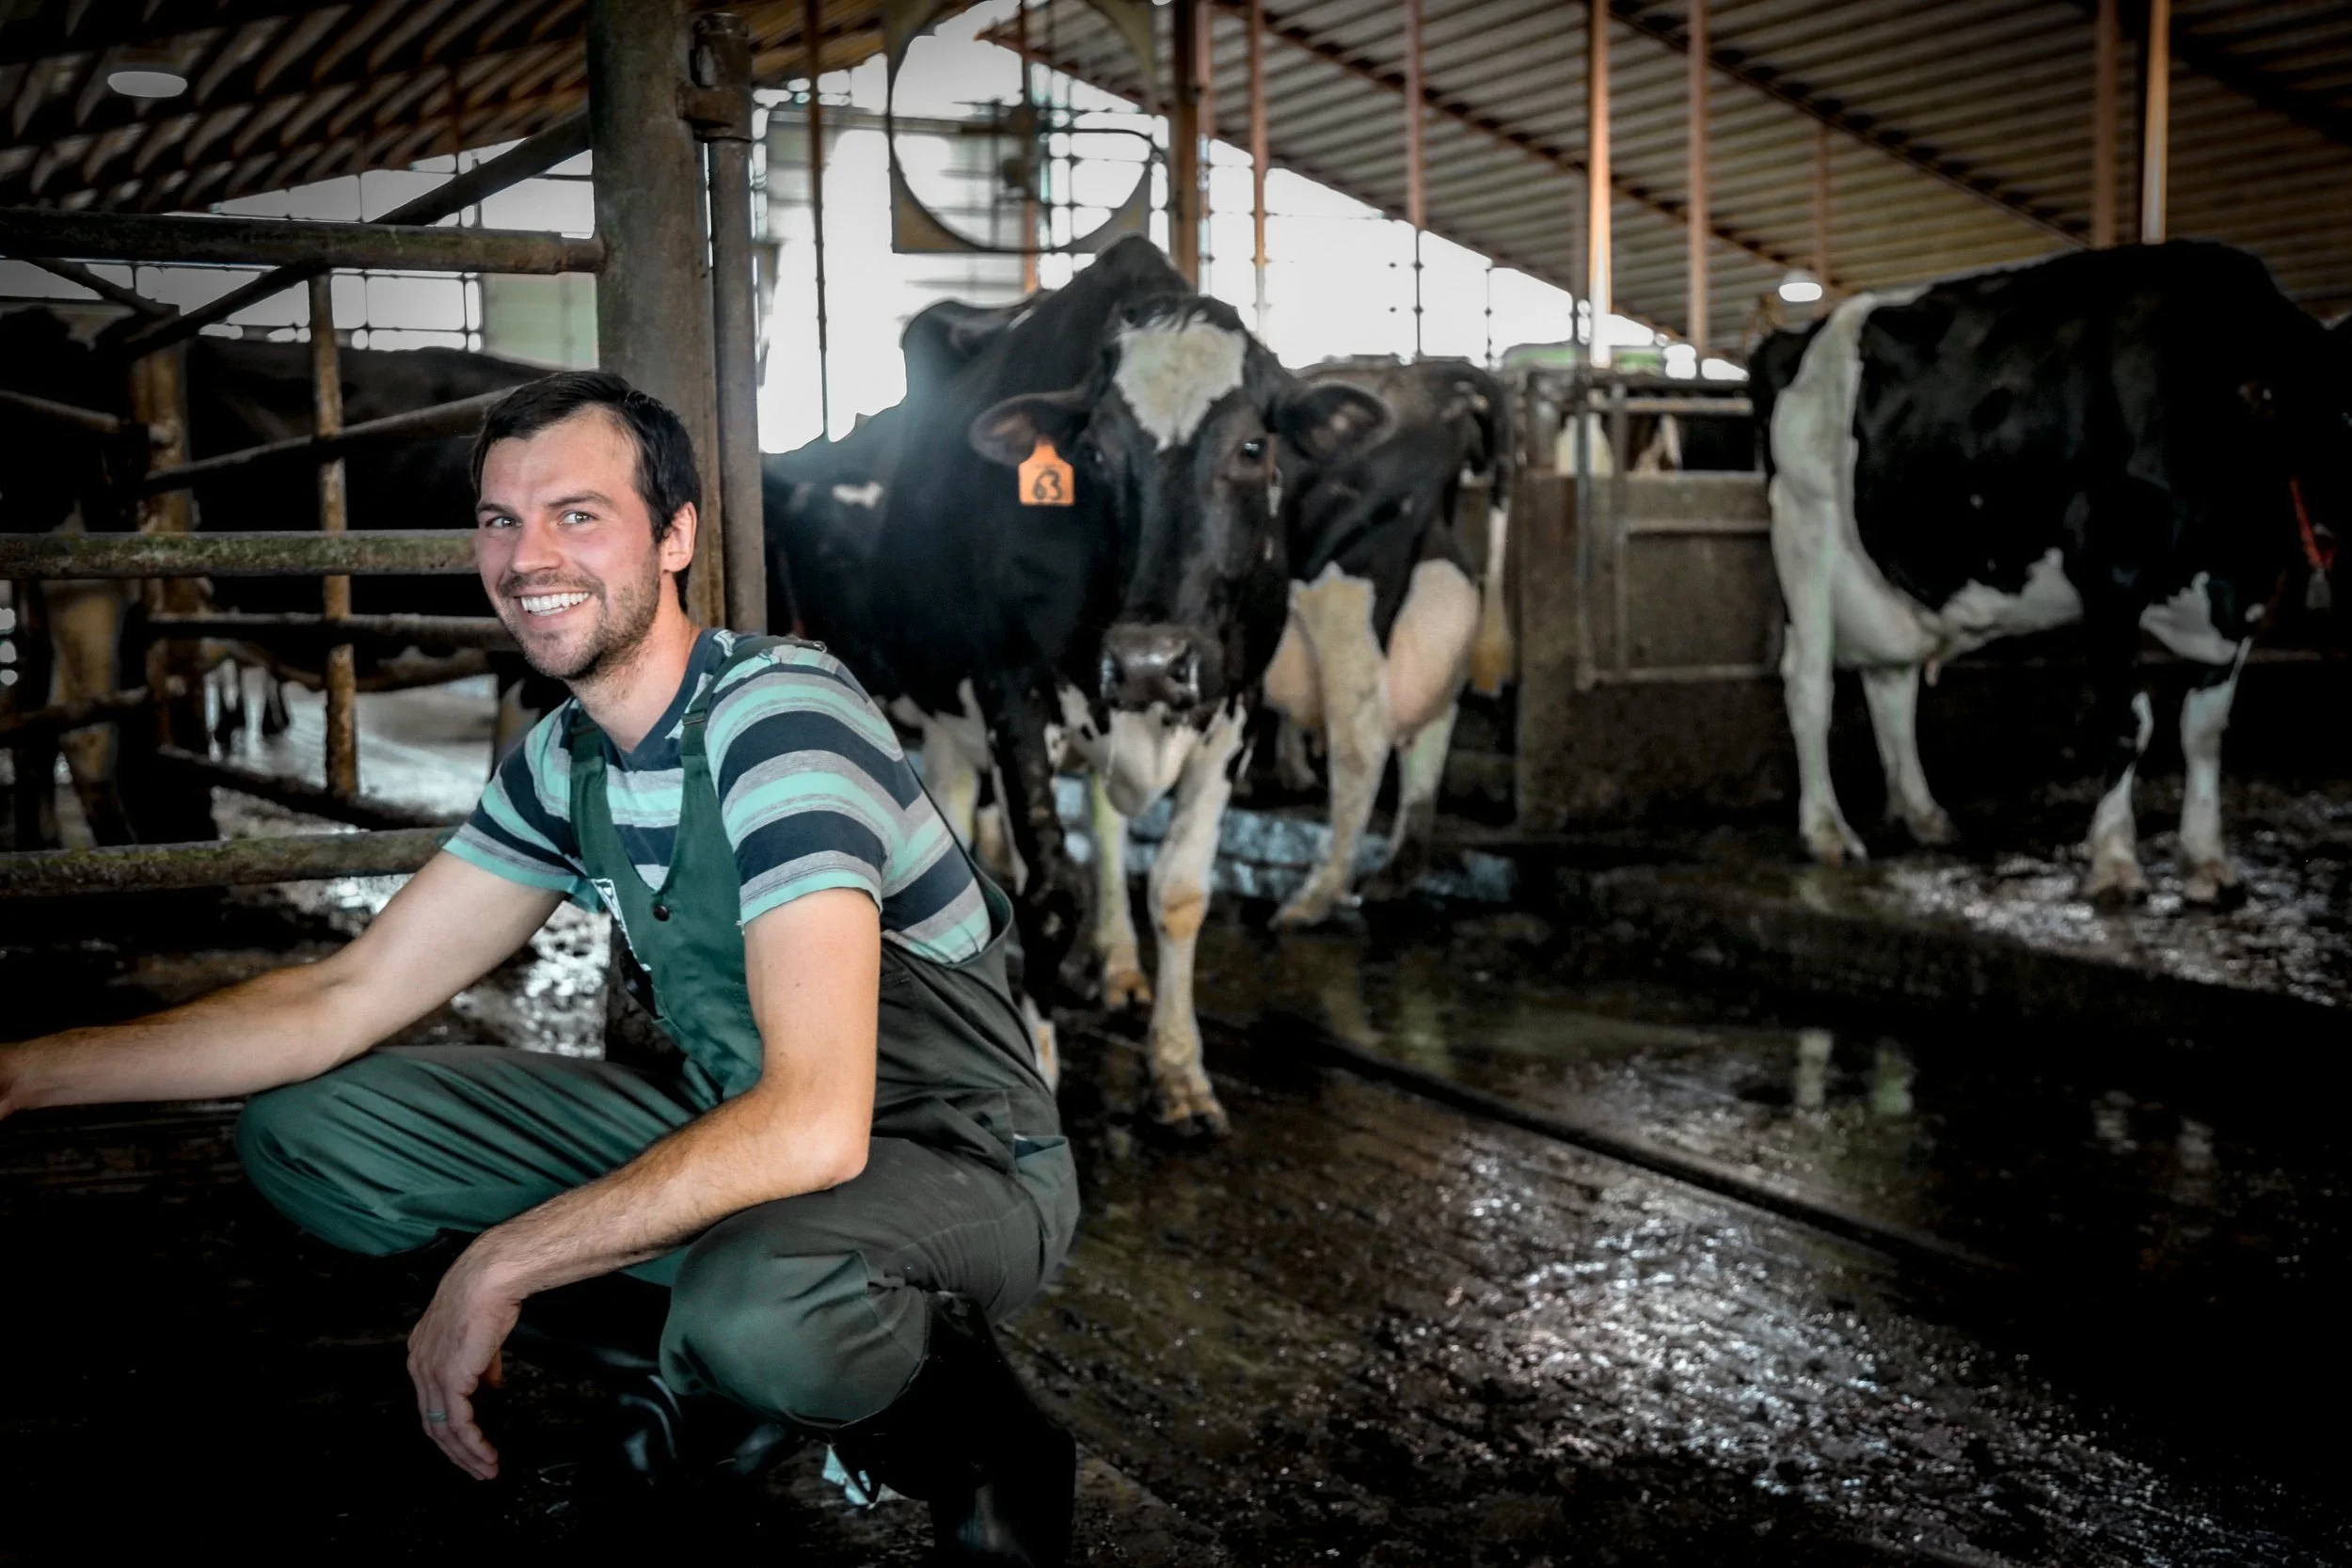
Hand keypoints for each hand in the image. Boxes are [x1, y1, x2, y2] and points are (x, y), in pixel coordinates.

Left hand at [405, 1247, 521, 1480]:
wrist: (489, 1279)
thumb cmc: (489, 1295)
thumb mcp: (481, 1334)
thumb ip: (482, 1364)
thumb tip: (490, 1386)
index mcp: (422, 1353)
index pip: (430, 1401)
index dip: (450, 1426)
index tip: (471, 1443)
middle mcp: (419, 1367)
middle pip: (432, 1423)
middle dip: (457, 1451)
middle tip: (478, 1468)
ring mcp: (431, 1375)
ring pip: (443, 1430)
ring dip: (467, 1455)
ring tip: (487, 1469)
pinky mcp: (449, 1381)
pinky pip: (459, 1424)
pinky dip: (473, 1444)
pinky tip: (487, 1454)